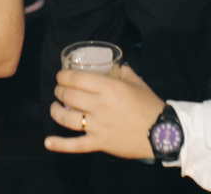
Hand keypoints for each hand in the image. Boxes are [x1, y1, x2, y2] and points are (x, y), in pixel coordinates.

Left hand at [45, 66, 164, 158]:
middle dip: (59, 91)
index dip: (63, 76)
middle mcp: (100, 105)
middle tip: (59, 90)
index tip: (60, 76)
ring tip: (54, 107)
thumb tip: (116, 65)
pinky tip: (48, 141)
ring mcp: (98, 125)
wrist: (162, 132)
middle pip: (69, 95)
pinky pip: (75, 144)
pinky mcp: (99, 142)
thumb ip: (123, 71)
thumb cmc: (149, 105)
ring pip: (67, 118)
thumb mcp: (137, 82)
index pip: (76, 78)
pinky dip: (60, 144)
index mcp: (109, 88)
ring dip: (55, 111)